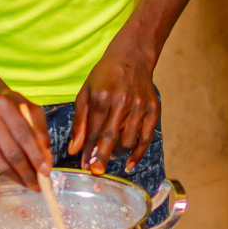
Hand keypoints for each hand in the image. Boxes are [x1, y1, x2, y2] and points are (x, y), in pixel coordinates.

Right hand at [0, 84, 52, 188]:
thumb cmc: (13, 107)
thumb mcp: (31, 111)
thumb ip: (41, 133)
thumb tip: (46, 160)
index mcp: (4, 104)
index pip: (23, 134)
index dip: (36, 155)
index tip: (46, 171)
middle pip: (11, 152)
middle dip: (27, 172)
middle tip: (39, 185)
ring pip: (1, 163)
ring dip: (18, 177)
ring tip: (31, 185)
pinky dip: (8, 173)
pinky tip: (18, 176)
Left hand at [69, 41, 159, 172]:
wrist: (133, 56)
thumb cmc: (105, 74)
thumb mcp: (86, 92)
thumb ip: (80, 121)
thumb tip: (73, 149)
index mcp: (102, 96)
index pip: (94, 130)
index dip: (88, 150)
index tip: (84, 166)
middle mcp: (122, 101)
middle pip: (111, 138)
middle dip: (102, 158)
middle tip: (96, 172)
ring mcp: (140, 106)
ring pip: (128, 141)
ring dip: (117, 153)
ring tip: (110, 155)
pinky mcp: (154, 109)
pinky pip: (146, 138)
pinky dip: (138, 154)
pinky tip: (128, 164)